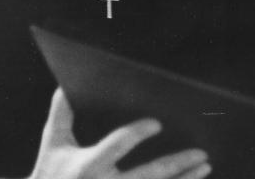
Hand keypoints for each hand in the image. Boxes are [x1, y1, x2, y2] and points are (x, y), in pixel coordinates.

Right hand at [30, 89, 211, 178]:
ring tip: (205, 165)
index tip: (158, 123)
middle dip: (175, 164)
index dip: (136, 134)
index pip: (116, 146)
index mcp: (87, 165)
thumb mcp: (53, 146)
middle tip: (201, 152)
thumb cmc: (50, 176)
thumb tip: (66, 84)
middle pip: (146, 176)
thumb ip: (62, 115)